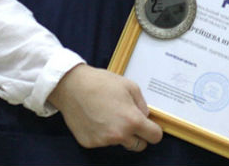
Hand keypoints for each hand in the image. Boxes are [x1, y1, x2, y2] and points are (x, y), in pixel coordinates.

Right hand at [48, 64, 162, 150]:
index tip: (151, 126)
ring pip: (120, 143)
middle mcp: (118, 135)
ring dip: (120, 134)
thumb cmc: (102, 83)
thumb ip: (142, 105)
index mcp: (132, 120)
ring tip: (110, 114)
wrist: (73, 87)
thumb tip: (146, 117)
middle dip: (139, 136)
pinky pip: (103, 142)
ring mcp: (103, 141)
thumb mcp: (130, 86)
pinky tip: (98, 118)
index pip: (154, 137)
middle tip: (131, 121)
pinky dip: (104, 134)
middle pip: (139, 146)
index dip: (154, 130)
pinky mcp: (90, 143)